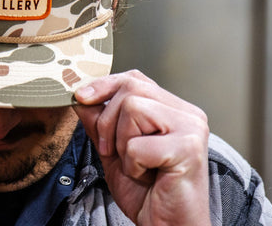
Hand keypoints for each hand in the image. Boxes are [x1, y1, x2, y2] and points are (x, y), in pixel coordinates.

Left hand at [73, 70, 209, 225]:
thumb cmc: (147, 192)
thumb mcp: (113, 150)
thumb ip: (99, 122)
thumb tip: (81, 96)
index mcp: (173, 109)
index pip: (134, 79)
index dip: (104, 85)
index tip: (81, 97)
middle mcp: (187, 113)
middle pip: (130, 88)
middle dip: (108, 121)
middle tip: (112, 150)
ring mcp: (191, 128)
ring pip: (132, 108)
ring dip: (122, 143)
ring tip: (137, 165)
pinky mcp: (189, 148)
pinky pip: (138, 144)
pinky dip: (133, 164)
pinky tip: (148, 175)